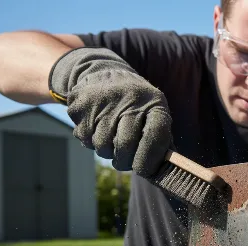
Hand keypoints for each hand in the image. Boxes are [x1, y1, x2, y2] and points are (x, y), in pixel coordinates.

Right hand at [49, 47, 172, 174]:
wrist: (104, 73)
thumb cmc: (136, 105)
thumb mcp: (154, 113)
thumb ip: (162, 140)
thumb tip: (166, 169)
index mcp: (154, 102)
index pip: (156, 135)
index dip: (149, 158)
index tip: (143, 170)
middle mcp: (130, 98)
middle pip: (126, 144)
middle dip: (125, 162)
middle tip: (123, 163)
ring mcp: (103, 100)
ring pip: (103, 146)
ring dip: (107, 152)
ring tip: (111, 140)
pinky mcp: (81, 104)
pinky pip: (86, 138)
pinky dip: (91, 141)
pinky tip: (97, 128)